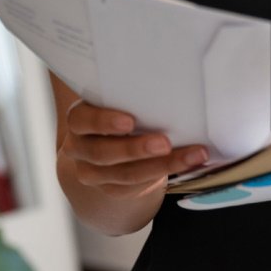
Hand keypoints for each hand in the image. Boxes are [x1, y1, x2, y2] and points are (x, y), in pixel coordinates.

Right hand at [60, 99, 209, 199]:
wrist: (109, 144)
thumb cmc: (119, 109)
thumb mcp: (117, 100)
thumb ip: (129, 96)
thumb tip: (172, 82)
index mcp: (79, 120)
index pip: (82, 120)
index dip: (103, 122)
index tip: (130, 121)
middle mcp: (79, 149)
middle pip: (103, 153)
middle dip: (136, 149)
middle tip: (165, 143)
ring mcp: (93, 173)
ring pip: (126, 174)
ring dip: (163, 165)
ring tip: (192, 156)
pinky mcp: (112, 189)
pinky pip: (138, 186)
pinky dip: (167, 174)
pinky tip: (190, 164)